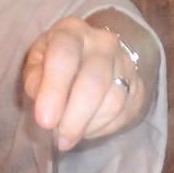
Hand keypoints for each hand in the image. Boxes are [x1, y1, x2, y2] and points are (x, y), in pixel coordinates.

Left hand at [22, 18, 141, 146]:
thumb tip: (45, 105)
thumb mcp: (37, 64)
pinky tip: (87, 128)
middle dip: (75, 117)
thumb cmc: (57, 64)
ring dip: (88, 126)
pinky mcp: (138, 87)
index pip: (64, 56)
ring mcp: (125, 64)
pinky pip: (123, 114)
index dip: (54, 90)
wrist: (95, 58)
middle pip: (94, 83)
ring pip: (112, 102)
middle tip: (61, 140)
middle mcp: (103, 43)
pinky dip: (102, 128)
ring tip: (70, 135)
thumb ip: (35, 81)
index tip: (45, 120)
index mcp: (72, 32)